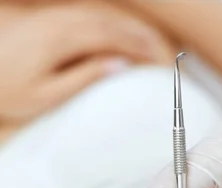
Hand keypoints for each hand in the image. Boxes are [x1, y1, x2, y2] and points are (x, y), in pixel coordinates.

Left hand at [0, 2, 173, 124]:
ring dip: (128, 28)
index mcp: (64, 40)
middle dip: (141, 36)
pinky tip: (119, 36)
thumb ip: (84, 78)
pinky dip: (110, 25)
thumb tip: (119, 66)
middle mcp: (61, 22)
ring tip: (149, 44)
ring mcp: (55, 17)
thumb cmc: (7, 88)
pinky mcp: (49, 19)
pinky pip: (88, 16)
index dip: (140, 48)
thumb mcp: (46, 95)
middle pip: (111, 23)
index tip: (161, 61)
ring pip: (101, 16)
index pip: (113, 38)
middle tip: (164, 53)